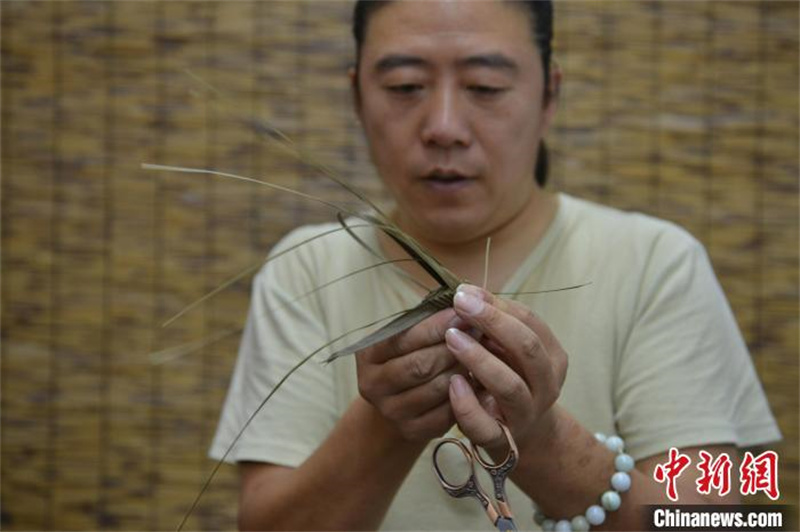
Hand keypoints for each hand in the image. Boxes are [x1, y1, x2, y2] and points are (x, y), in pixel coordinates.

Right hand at [356, 308, 468, 441]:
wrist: (400, 400)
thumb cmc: (411, 355)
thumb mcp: (409, 335)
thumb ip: (427, 320)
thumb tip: (464, 297)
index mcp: (368, 355)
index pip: (404, 338)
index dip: (436, 326)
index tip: (464, 312)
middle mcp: (372, 385)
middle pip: (419, 366)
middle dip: (454, 347)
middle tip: (480, 331)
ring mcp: (391, 411)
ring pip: (436, 389)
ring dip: (464, 369)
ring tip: (485, 353)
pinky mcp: (412, 431)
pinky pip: (445, 413)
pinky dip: (466, 395)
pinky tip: (481, 380)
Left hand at [444, 284, 567, 451]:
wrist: (526, 436)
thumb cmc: (511, 379)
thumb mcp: (509, 350)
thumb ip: (494, 324)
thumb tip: (468, 293)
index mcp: (552, 357)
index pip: (530, 322)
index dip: (498, 304)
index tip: (465, 291)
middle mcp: (546, 386)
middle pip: (527, 348)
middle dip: (493, 322)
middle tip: (460, 304)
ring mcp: (526, 414)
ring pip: (510, 386)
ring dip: (479, 358)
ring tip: (451, 338)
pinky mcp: (503, 441)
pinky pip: (486, 426)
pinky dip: (467, 405)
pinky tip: (452, 383)